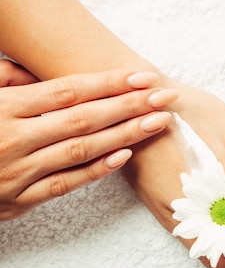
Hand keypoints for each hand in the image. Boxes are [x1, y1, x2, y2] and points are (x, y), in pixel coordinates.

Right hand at [0, 60, 176, 219]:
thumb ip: (3, 80)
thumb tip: (26, 66)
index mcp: (3, 109)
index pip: (67, 91)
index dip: (108, 83)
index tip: (142, 76)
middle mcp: (14, 139)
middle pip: (84, 119)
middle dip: (129, 105)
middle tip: (165, 95)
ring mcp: (18, 173)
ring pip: (81, 151)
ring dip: (124, 135)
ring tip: (156, 122)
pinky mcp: (18, 200)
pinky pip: (65, 184)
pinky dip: (96, 170)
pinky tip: (124, 156)